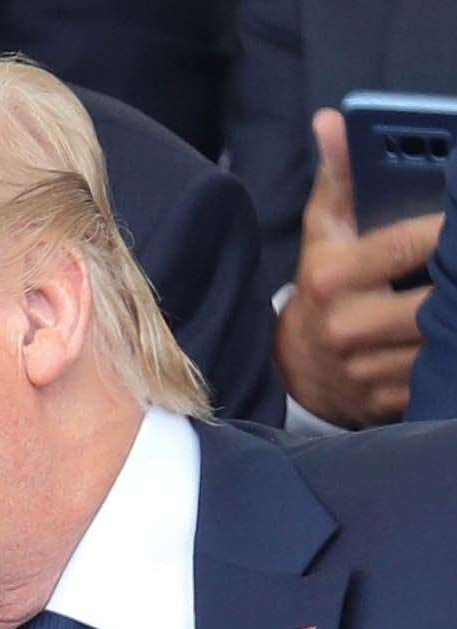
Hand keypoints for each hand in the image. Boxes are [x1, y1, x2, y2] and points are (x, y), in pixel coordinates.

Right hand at [274, 109, 443, 426]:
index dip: (449, 231)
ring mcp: (365, 370)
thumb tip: (333, 121)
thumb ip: (338, 179)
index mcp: (329, 278)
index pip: (406, 245)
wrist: (295, 373)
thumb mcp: (322, 234)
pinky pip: (440, 378)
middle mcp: (344, 326)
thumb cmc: (321, 290)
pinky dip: (456, 359)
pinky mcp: (386, 401)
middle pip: (434, 302)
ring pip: (443, 344)